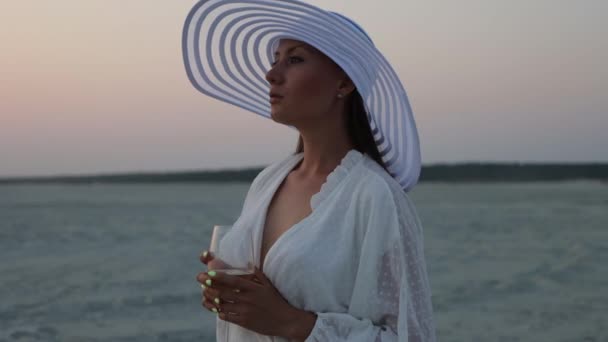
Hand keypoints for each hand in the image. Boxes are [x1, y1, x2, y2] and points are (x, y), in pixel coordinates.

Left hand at [196, 251, 315, 338]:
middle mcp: (247, 299)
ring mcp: (245, 311)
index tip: (209, 272)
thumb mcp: (268, 285)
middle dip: (209, 285)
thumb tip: (248, 264)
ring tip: (203, 294)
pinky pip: (226, 316)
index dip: (219, 276)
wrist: (285, 321)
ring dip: (210, 298)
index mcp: (253, 288)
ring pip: (222, 304)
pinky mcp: (244, 321)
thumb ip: (257, 274)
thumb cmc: (276, 301)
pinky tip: (215, 307)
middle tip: (200, 279)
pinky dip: (219, 311)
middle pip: (223, 291)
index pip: (233, 280)